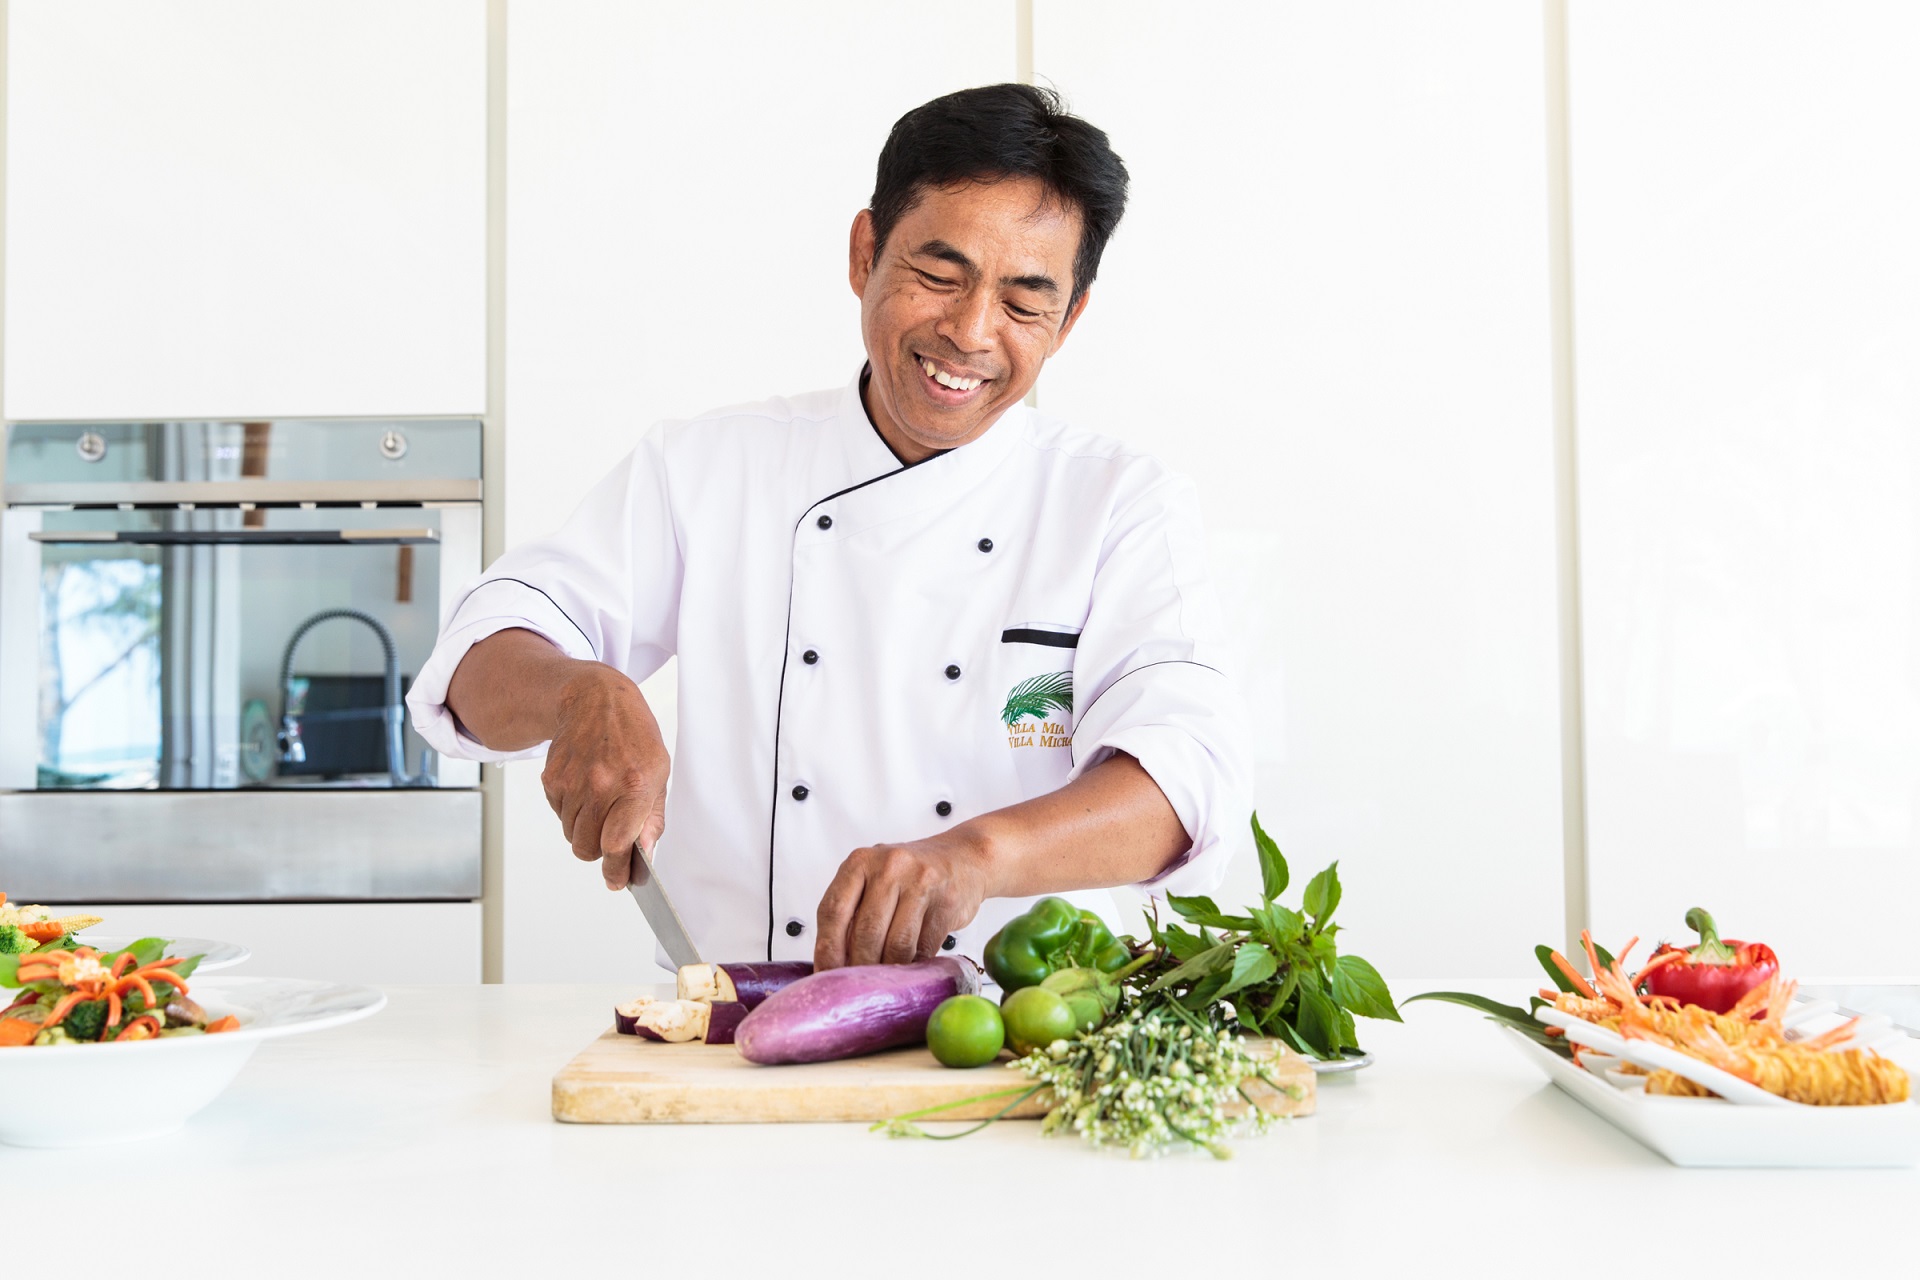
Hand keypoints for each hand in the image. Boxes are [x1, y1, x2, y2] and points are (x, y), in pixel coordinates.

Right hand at [539, 664, 669, 889]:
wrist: (595, 700)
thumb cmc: (633, 736)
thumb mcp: (659, 772)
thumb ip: (652, 818)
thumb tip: (643, 854)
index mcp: (634, 785)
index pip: (617, 844)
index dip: (615, 870)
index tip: (616, 880)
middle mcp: (601, 784)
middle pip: (588, 847)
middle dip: (599, 851)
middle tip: (609, 838)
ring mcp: (572, 782)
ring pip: (571, 835)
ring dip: (584, 830)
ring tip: (600, 803)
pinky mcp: (551, 779)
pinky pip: (559, 815)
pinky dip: (571, 812)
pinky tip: (585, 788)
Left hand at [813, 830, 996, 967]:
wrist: (964, 858)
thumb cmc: (910, 875)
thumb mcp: (875, 879)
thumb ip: (853, 911)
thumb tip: (831, 964)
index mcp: (860, 861)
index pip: (833, 911)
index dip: (826, 949)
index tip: (825, 975)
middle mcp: (889, 867)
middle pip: (865, 932)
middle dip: (859, 966)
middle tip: (858, 987)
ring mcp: (921, 882)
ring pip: (896, 945)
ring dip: (889, 970)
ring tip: (885, 981)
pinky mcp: (946, 903)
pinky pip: (924, 948)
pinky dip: (914, 965)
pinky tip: (910, 967)